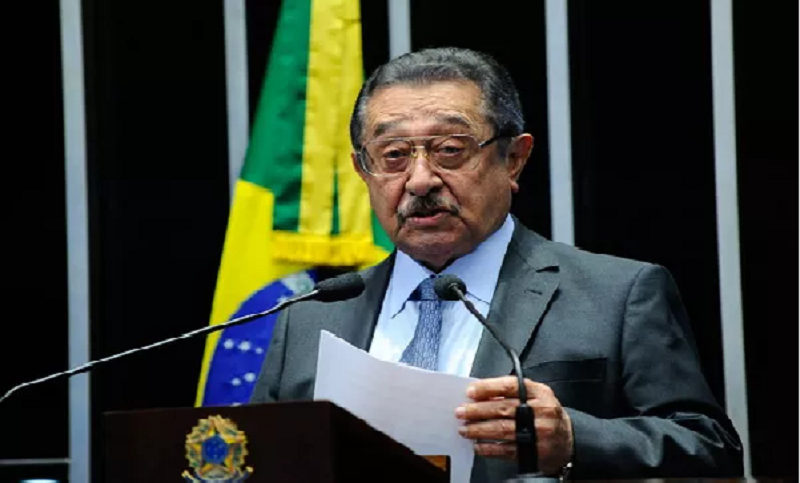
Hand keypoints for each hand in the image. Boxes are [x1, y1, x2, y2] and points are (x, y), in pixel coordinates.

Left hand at [455, 376, 573, 474]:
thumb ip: (512, 392)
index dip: (488, 388)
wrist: (568, 440)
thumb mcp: (536, 396)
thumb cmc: (545, 414)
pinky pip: (507, 450)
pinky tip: (478, 446)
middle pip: (503, 408)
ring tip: (465, 429)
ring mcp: (538, 432)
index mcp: (540, 393)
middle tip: (461, 412)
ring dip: (479, 430)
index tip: (471, 392)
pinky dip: (489, 449)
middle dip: (478, 411)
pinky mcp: (535, 452)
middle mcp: (541, 411)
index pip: (510, 386)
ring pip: (502, 429)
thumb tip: (480, 394)